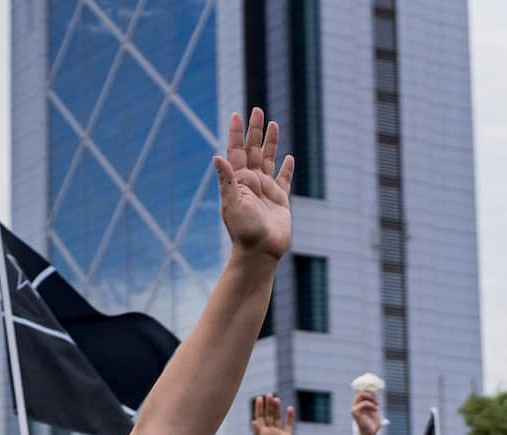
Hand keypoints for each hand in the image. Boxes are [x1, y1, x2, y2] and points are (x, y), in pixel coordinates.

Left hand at [214, 109, 293, 259]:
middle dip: (254, 130)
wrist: (259, 252)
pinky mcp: (280, 200)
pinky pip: (284, 180)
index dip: (236, 133)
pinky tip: (288, 158)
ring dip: (271, 142)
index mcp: (238, 181)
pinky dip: (286, 169)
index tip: (237, 114)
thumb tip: (217, 157)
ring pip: (269, 160)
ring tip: (272, 124)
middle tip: (256, 109)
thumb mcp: (232, 204)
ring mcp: (265, 190)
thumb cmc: (243, 231)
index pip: (236, 151)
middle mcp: (251, 183)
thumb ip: (227, 180)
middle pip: (253, 150)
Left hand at [251, 394, 294, 434]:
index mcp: (260, 433)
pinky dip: (290, 417)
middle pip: (268, 415)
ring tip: (276, 399)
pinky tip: (290, 408)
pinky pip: (289, 425)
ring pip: (278, 418)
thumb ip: (257, 434)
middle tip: (269, 394)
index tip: (259, 398)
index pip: (259, 417)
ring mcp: (278, 433)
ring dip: (277, 409)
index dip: (259, 408)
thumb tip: (254, 422)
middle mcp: (269, 431)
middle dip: (268, 405)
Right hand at [351, 391, 381, 434]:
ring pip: (360, 395)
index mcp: (359, 404)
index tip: (376, 391)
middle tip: (377, 401)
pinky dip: (372, 405)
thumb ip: (373, 400)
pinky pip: (364, 403)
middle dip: (370, 393)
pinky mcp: (354, 412)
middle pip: (360, 391)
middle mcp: (355, 405)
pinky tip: (376, 410)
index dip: (367, 389)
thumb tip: (373, 391)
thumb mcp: (375, 409)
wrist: (370, 433)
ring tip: (377, 405)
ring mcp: (354, 408)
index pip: (360, 391)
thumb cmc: (373, 424)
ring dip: (371, 398)